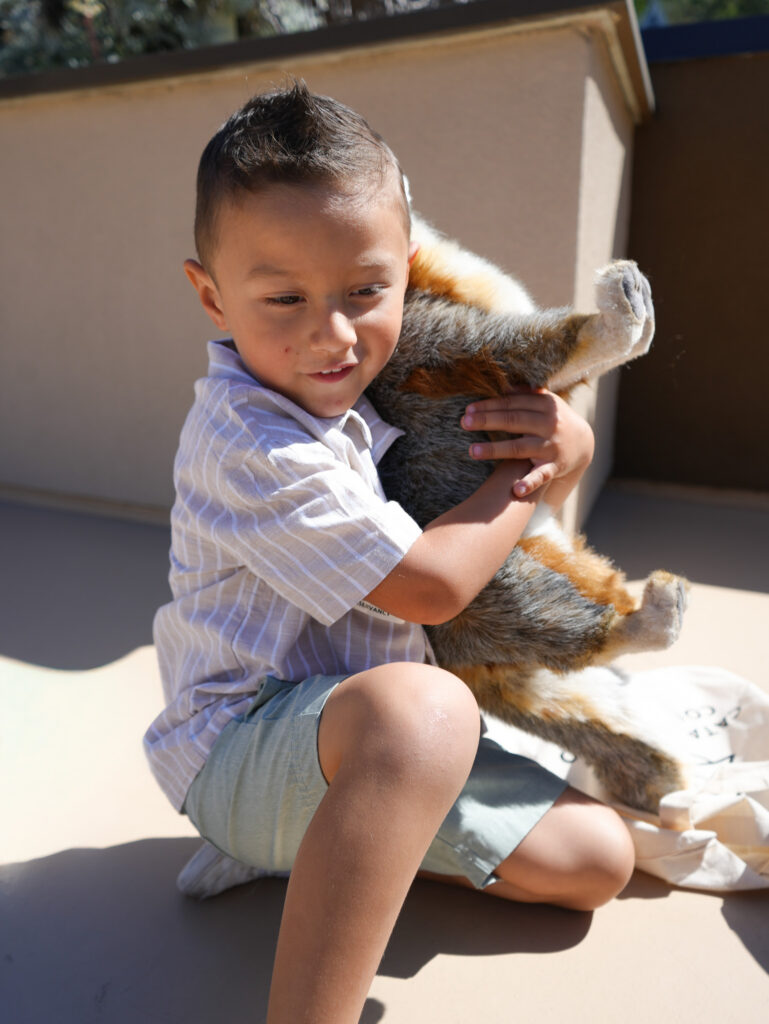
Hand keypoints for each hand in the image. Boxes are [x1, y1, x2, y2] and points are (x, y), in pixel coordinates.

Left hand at [460, 388, 593, 498]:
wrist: (583, 443)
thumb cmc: (554, 419)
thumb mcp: (545, 402)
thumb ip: (525, 393)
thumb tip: (501, 383)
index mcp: (545, 405)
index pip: (512, 403)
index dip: (490, 405)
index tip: (468, 409)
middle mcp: (549, 425)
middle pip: (514, 422)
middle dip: (488, 421)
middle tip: (464, 423)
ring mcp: (551, 447)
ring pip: (520, 448)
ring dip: (496, 449)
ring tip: (472, 451)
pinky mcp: (554, 467)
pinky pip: (540, 476)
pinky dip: (529, 483)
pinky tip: (516, 490)